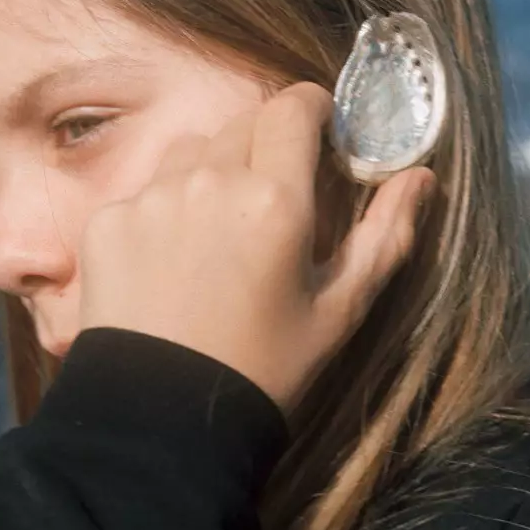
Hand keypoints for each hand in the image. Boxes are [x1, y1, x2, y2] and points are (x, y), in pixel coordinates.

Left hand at [75, 81, 436, 415]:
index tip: (321, 137)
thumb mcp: (339, 311)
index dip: (312, 111)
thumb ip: (386, 236)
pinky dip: (166, 209)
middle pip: (245, 122)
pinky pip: (146, 190)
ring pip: (193, 150)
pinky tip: (174, 262)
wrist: (162, 423)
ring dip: (214, 170)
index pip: (294, 106)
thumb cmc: (266, 368)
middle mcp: (209, 180)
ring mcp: (150, 197)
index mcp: (275, 199)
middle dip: (267, 144)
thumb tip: (422, 176)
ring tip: (220, 230)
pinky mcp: (108, 221)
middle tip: (275, 198)